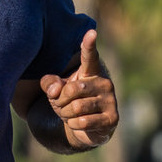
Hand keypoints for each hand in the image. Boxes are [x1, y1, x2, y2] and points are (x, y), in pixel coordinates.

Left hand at [40, 30, 118, 149]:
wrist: (85, 128)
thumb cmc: (70, 103)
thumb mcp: (55, 91)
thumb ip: (49, 84)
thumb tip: (54, 90)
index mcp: (91, 71)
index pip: (89, 56)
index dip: (88, 45)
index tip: (91, 32)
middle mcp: (104, 82)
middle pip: (73, 90)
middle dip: (61, 101)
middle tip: (62, 105)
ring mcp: (110, 100)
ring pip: (76, 108)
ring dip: (66, 115)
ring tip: (70, 115)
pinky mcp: (112, 118)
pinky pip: (82, 122)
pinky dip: (73, 125)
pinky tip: (78, 124)